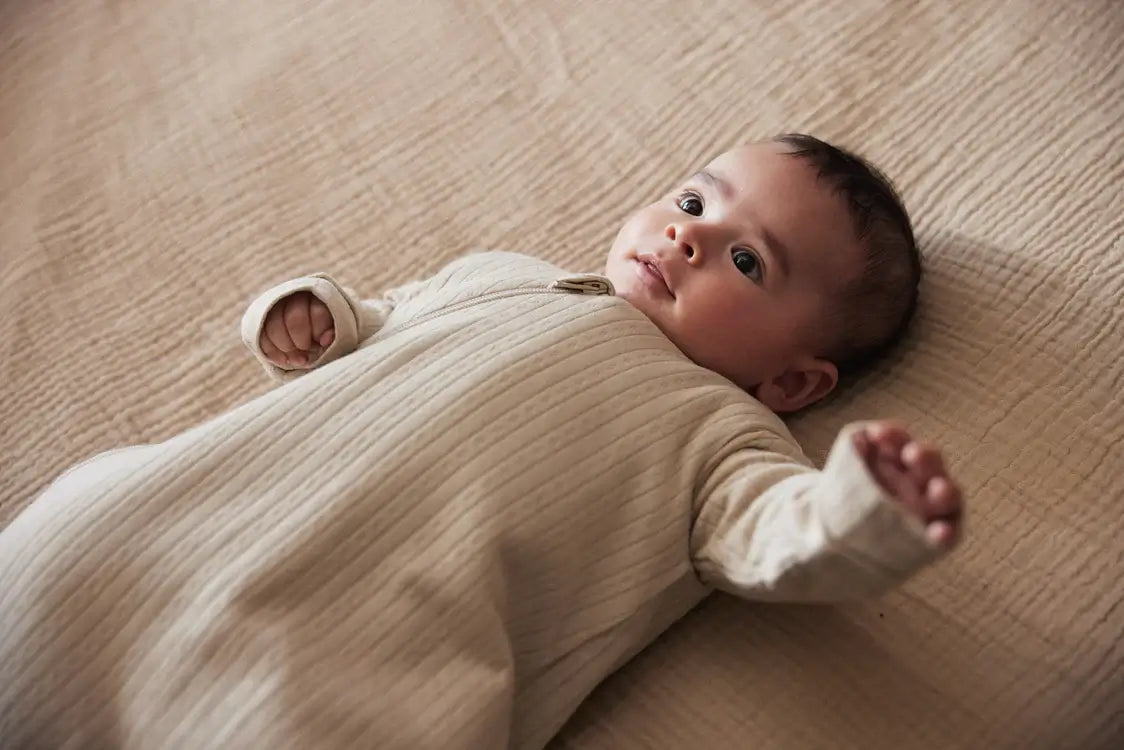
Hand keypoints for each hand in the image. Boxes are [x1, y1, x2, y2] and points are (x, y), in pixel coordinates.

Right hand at [260, 292, 334, 368]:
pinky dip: (271, 351)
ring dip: (286, 347)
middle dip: (301, 341)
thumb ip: (334, 334)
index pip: (318, 313)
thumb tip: (325, 339)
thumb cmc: (330, 334)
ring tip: (297, 359)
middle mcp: (297, 296)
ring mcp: (276, 306)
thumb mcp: (340, 333)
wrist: (315, 333)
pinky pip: (261, 335)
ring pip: (274, 326)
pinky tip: (284, 360)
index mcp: (321, 296)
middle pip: (295, 318)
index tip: (322, 343)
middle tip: (307, 351)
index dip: (318, 333)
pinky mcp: (262, 319)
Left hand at [852, 421, 962, 548]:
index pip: (898, 441)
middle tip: (912, 455)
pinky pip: (949, 533)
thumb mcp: (843, 476)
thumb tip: (857, 441)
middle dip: (924, 456)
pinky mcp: (939, 535)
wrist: (845, 537)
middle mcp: (919, 479)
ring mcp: (932, 507)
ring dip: (945, 491)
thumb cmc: (848, 499)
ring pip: (948, 495)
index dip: (892, 435)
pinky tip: (940, 534)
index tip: (876, 434)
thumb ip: (851, 457)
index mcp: (895, 458)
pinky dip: (946, 533)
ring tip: (938, 490)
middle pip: (930, 462)